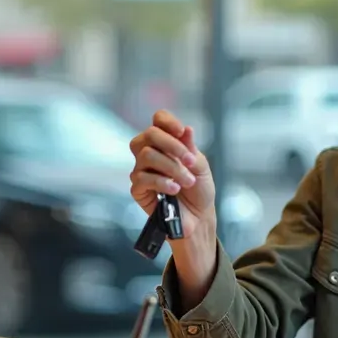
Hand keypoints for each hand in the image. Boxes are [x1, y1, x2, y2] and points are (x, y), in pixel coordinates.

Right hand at [129, 110, 215, 236]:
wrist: (198, 218)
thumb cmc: (199, 190)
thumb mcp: (200, 166)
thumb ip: (191, 148)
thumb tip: (187, 129)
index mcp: (166, 142)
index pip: (158, 120)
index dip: (168, 122)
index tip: (181, 132)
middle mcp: (150, 152)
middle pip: (149, 134)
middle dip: (172, 146)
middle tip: (190, 162)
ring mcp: (141, 169)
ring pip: (147, 155)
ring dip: (172, 168)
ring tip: (188, 181)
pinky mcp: (138, 188)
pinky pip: (143, 178)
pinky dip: (162, 182)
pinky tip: (175, 189)